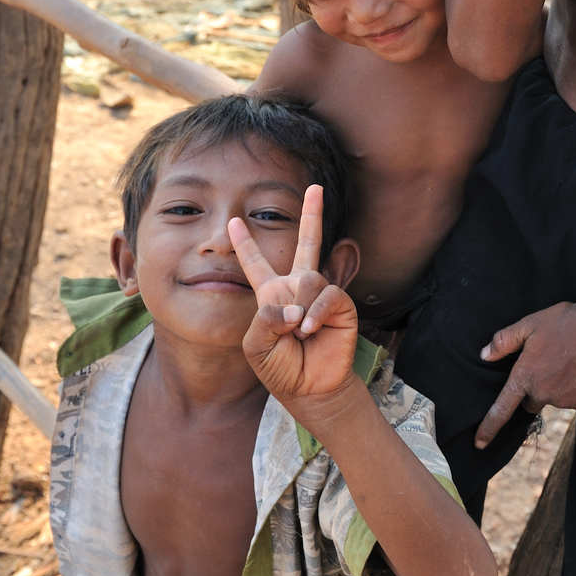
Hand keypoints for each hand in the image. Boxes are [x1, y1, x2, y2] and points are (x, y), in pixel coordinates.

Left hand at [230, 185, 358, 404]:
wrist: (309, 388)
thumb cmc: (279, 367)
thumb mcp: (256, 344)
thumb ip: (264, 318)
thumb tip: (293, 306)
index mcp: (271, 294)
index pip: (256, 264)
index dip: (245, 243)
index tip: (234, 222)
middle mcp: (297, 287)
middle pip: (306, 242)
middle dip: (313, 214)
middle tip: (315, 188)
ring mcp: (320, 294)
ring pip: (308, 277)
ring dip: (299, 308)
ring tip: (298, 332)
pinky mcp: (340, 305)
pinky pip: (327, 295)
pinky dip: (316, 313)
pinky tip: (310, 330)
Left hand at [474, 301, 575, 447]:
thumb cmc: (564, 322)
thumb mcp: (529, 324)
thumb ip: (503, 341)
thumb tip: (485, 355)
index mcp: (524, 377)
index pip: (501, 409)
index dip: (488, 428)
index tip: (479, 443)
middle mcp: (542, 394)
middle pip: (530, 403)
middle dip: (534, 391)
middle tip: (546, 365)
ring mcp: (565, 401)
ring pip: (555, 400)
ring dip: (558, 387)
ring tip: (570, 360)